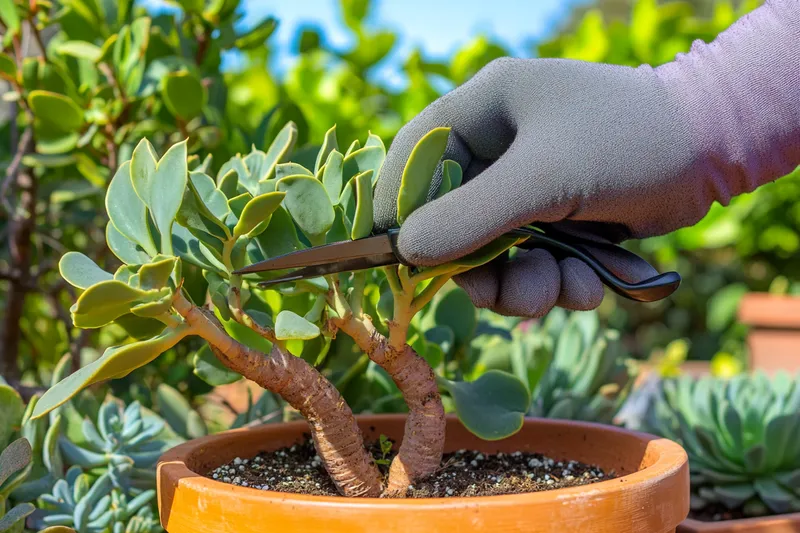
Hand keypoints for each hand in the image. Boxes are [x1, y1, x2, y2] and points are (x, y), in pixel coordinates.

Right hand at [373, 57, 716, 316]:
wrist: (715, 148)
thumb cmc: (625, 142)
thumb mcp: (542, 177)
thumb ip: (470, 216)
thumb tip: (406, 252)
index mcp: (483, 110)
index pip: (414, 158)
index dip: (400, 211)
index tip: (401, 262)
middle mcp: (499, 147)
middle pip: (452, 220)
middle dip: (481, 269)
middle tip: (501, 298)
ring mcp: (529, 185)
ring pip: (496, 253)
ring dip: (524, 285)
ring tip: (562, 291)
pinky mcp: (558, 216)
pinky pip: (534, 262)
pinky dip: (557, 282)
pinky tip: (588, 283)